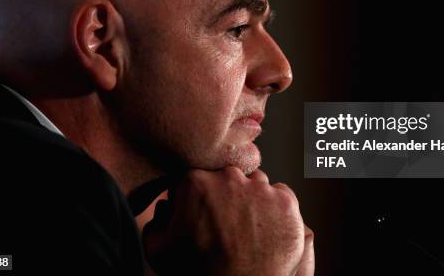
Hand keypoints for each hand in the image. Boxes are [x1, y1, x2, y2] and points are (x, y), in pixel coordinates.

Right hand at [142, 167, 311, 274]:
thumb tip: (166, 206)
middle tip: (225, 225)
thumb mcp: (159, 251)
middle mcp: (231, 178)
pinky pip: (280, 196)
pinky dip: (275, 210)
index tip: (201, 216)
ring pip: (256, 185)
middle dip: (226, 196)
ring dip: (252, 200)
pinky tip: (265, 231)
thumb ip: (157, 220)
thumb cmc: (197, 275)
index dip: (198, 198)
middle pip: (228, 178)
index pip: (197, 178)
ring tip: (247, 230)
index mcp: (196, 182)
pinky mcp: (286, 204)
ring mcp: (261, 190)